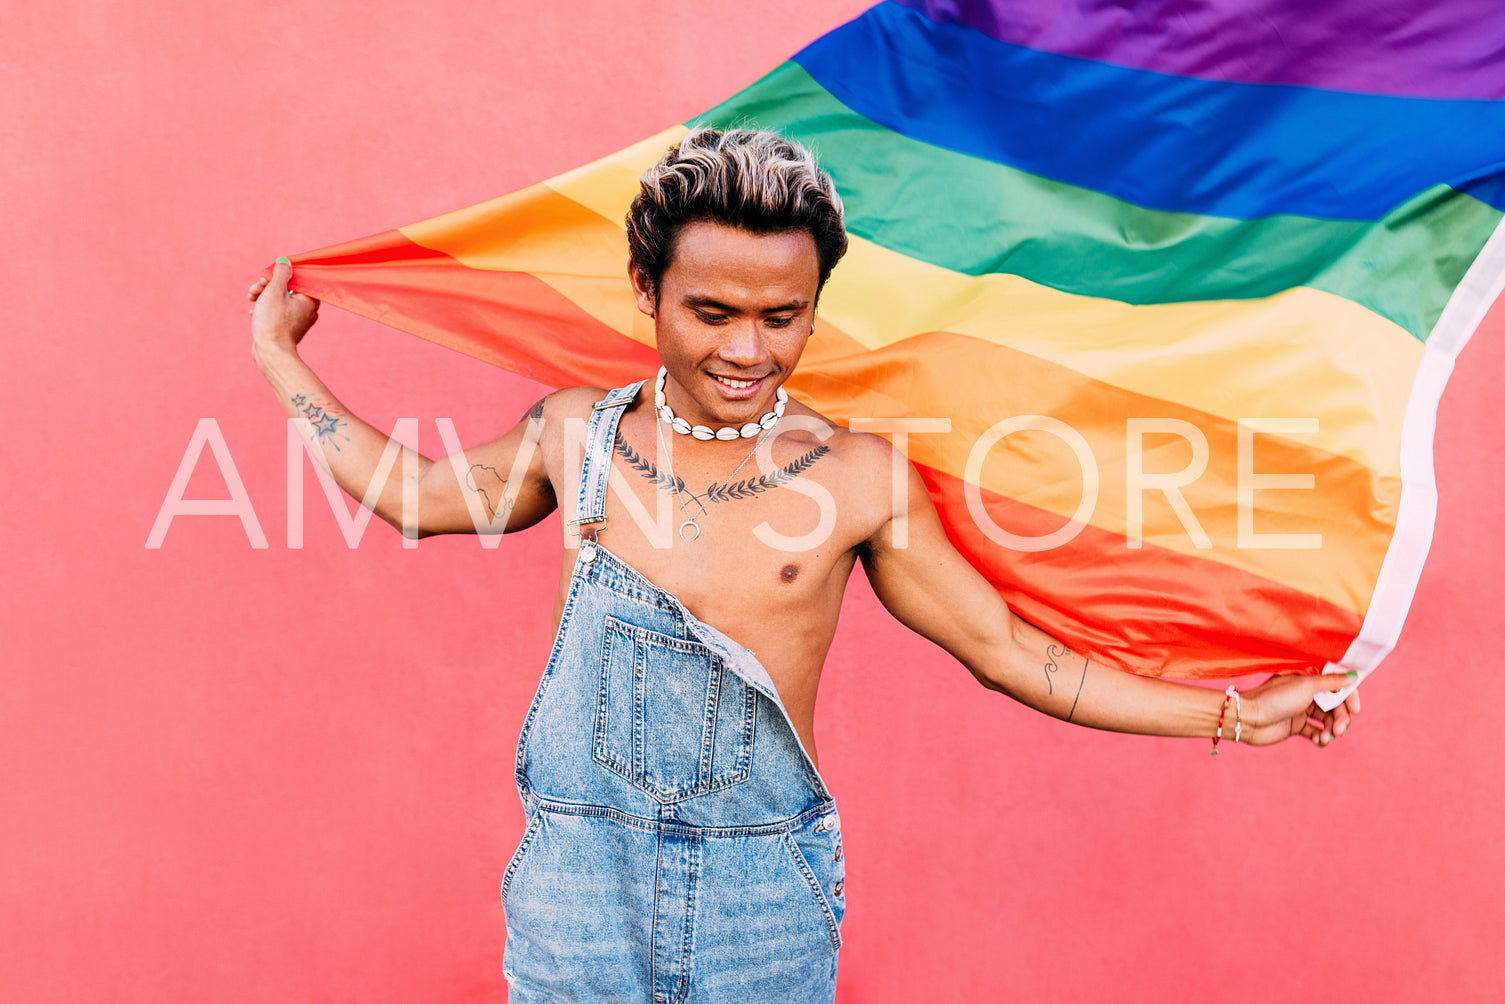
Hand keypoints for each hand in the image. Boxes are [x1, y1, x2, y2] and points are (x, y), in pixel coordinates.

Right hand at [249, 257, 319, 355]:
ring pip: (280, 300)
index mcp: (310, 299)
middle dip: (267, 285)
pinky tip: (253, 312)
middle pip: (287, 288)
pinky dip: (265, 309)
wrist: (271, 353)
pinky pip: (277, 313)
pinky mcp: (288, 329)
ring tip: (250, 298)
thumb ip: (280, 274)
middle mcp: (308, 309)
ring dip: (263, 295)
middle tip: (255, 289)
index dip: (279, 274)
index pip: (297, 277)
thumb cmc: (274, 321)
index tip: (265, 278)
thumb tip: (285, 261)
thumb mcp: (275, 291)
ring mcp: (298, 320)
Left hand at [1240, 673, 1360, 746]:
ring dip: (1331, 730)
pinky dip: (1321, 737)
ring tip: (1325, 737)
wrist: (1249, 718)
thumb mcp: (1306, 686)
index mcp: (1309, 680)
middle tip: (1339, 730)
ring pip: (1327, 721)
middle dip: (1341, 719)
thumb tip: (1353, 675)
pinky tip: (1319, 741)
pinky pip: (1316, 732)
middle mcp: (1307, 694)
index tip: (1356, 710)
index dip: (1350, 698)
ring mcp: (1301, 710)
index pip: (1338, 687)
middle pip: (1335, 706)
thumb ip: (1331, 682)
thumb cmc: (1275, 698)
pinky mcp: (1296, 726)